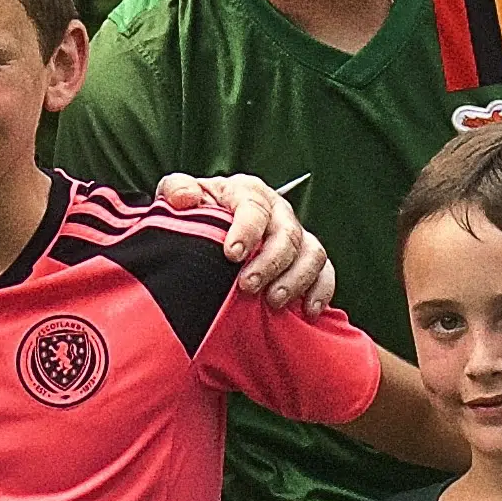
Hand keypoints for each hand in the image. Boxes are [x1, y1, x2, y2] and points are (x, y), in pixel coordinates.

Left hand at [176, 172, 334, 314]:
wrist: (208, 232)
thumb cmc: (195, 213)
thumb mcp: (177, 197)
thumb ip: (176, 190)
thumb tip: (186, 198)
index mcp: (247, 193)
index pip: (254, 207)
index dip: (246, 231)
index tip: (232, 254)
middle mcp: (277, 211)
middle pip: (286, 233)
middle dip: (269, 262)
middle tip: (248, 286)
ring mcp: (296, 235)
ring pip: (311, 252)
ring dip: (296, 279)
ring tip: (273, 301)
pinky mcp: (307, 258)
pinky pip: (325, 272)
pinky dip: (321, 290)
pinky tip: (308, 310)